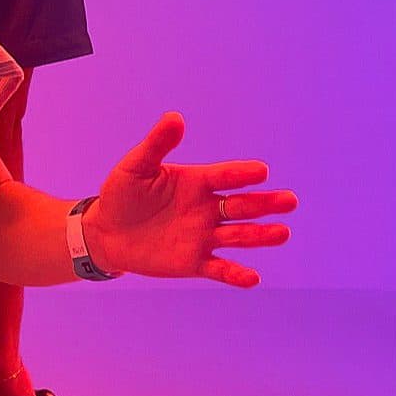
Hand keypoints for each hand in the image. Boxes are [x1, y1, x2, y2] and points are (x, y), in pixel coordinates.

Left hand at [90, 113, 296, 287]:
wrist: (106, 232)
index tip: (261, 171)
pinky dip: (236, 274)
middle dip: (266, 204)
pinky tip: (252, 278)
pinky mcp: (194, 262)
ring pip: (238, 236)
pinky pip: (219, 269)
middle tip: (289, 201)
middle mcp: (206, 208)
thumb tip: (175, 117)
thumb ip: (156, 144)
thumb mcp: (136, 167)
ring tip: (282, 233)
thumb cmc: (122, 194)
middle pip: (241, 205)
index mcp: (196, 182)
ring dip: (260, 236)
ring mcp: (203, 236)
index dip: (241, 174)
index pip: (224, 176)